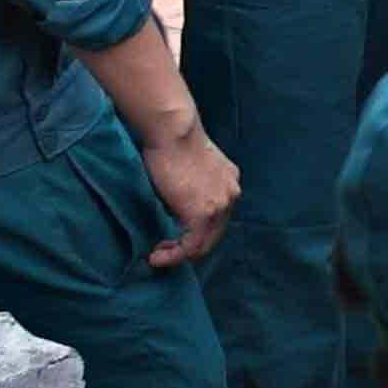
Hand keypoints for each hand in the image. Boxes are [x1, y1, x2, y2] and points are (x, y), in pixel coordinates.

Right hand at [133, 116, 238, 270]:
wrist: (174, 130)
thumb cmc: (173, 140)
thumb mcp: (191, 166)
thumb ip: (192, 185)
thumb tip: (175, 202)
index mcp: (228, 182)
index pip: (217, 216)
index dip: (197, 230)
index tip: (174, 235)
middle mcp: (230, 195)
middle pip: (214, 233)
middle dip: (190, 247)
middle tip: (165, 250)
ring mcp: (220, 205)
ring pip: (204, 242)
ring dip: (180, 254)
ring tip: (159, 256)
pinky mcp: (203, 214)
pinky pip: (191, 245)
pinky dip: (175, 255)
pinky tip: (157, 257)